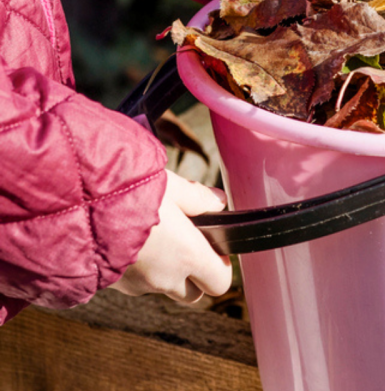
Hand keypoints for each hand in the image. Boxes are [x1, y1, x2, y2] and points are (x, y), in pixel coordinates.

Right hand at [112, 170, 231, 302]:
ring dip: (164, 271)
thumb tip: (219, 202)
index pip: (221, 282)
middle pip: (194, 293)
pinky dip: (138, 269)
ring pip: (162, 288)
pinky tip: (127, 241)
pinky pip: (135, 283)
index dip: (220, 265)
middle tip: (185, 243)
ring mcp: (137, 286)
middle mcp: (165, 278)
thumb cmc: (126, 193)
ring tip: (152, 236)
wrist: (69, 210)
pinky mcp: (112, 286)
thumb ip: (198, 197)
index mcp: (188, 255)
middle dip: (194, 274)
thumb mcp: (170, 185)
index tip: (212, 244)